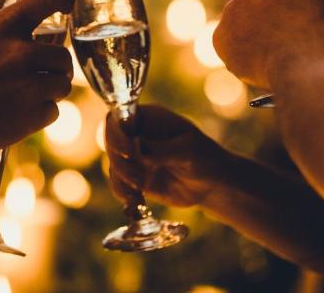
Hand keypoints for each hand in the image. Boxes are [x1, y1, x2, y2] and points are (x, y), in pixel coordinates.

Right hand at [0, 0, 73, 159]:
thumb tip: (2, 35)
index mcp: (3, 28)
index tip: (67, 4)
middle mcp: (22, 52)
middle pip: (63, 55)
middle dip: (55, 67)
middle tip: (43, 75)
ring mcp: (30, 84)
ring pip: (63, 84)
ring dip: (50, 91)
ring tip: (27, 97)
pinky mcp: (33, 115)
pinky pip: (53, 111)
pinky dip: (40, 115)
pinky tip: (19, 116)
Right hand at [105, 105, 230, 207]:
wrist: (212, 185)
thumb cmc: (205, 158)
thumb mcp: (187, 152)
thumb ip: (162, 150)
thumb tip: (136, 147)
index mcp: (149, 118)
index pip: (120, 118)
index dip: (117, 134)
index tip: (129, 152)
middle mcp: (137, 135)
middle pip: (111, 144)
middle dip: (121, 164)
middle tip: (139, 180)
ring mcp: (135, 157)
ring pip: (114, 166)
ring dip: (122, 182)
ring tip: (141, 194)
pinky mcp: (135, 177)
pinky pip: (120, 185)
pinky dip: (125, 196)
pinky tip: (137, 205)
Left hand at [213, 0, 323, 88]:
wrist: (309, 59)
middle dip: (262, 9)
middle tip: (283, 29)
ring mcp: (229, 12)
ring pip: (239, 22)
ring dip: (253, 32)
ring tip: (279, 52)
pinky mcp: (221, 40)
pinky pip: (232, 47)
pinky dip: (245, 55)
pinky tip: (266, 63)